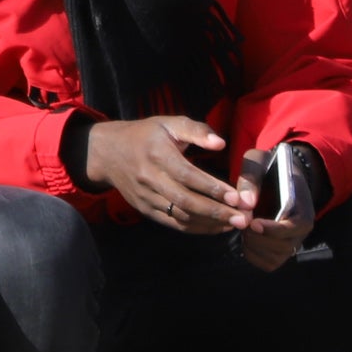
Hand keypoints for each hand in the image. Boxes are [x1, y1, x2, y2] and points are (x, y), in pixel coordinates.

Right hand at [80, 115, 254, 233]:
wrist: (108, 153)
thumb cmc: (145, 135)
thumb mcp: (169, 123)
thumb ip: (196, 130)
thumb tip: (220, 143)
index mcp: (157, 154)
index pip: (188, 176)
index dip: (213, 188)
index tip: (237, 197)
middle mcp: (150, 178)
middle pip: (186, 201)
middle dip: (217, 212)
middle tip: (243, 218)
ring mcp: (146, 197)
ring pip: (180, 216)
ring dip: (210, 223)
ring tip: (234, 224)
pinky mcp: (145, 210)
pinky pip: (172, 223)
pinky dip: (196, 228)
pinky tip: (215, 227)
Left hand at [233, 146, 313, 271]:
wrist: (276, 176)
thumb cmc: (269, 168)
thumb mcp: (258, 162)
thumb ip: (251, 178)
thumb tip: (246, 204)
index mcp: (303, 208)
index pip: (294, 228)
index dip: (273, 230)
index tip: (253, 223)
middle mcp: (301, 230)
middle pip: (283, 247)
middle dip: (258, 238)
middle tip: (242, 222)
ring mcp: (292, 242)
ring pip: (274, 258)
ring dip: (254, 246)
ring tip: (244, 227)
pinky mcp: (280, 251)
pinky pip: (267, 263)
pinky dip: (252, 254)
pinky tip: (247, 237)